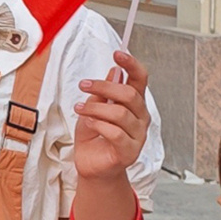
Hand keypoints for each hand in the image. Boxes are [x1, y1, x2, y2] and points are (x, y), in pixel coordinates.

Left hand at [73, 48, 152, 182]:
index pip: (140, 80)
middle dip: (104, 86)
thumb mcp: (93, 108)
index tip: (118, 53)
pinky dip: (99, 125)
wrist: (91, 166)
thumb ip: (103, 92)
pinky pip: (116, 133)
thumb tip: (114, 71)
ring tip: (80, 109)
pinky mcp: (129, 151)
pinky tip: (89, 123)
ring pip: (120, 113)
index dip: (131, 65)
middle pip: (129, 94)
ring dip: (96, 108)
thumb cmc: (93, 137)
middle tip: (84, 84)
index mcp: (134, 104)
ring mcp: (137, 136)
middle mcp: (140, 118)